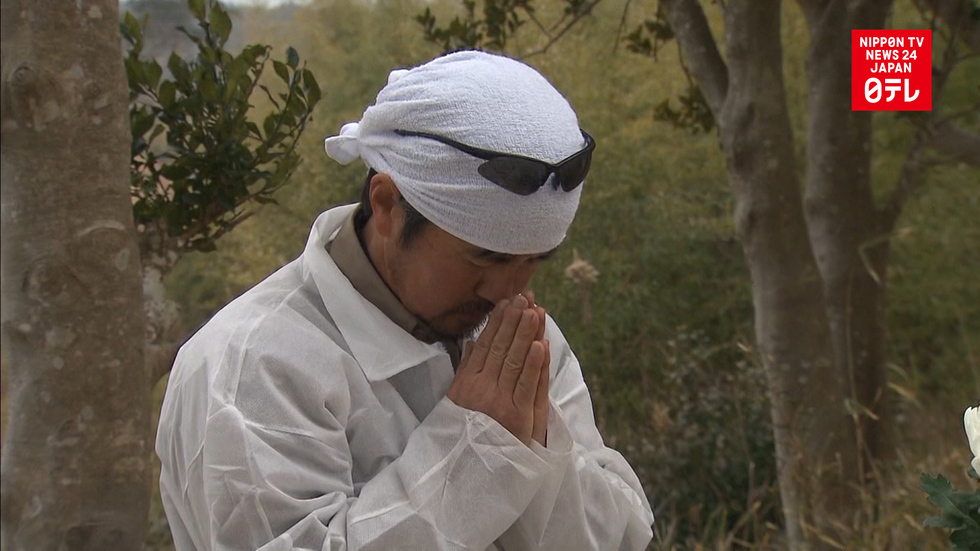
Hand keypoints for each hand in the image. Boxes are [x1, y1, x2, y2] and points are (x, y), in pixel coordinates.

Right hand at [446, 295, 547, 445]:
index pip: (485, 345)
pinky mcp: (515, 416)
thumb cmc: (462, 433)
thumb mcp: (457, 400)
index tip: (506, 302)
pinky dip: (532, 365)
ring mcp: (498, 401)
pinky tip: (539, 345)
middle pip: (499, 348)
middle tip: (523, 297)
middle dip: (512, 321)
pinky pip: (525, 386)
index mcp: (467, 382)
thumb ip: (466, 369)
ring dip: (524, 335)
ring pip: (513, 362)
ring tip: (533, 311)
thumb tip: (472, 341)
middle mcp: (481, 388)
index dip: (497, 322)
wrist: (464, 468)